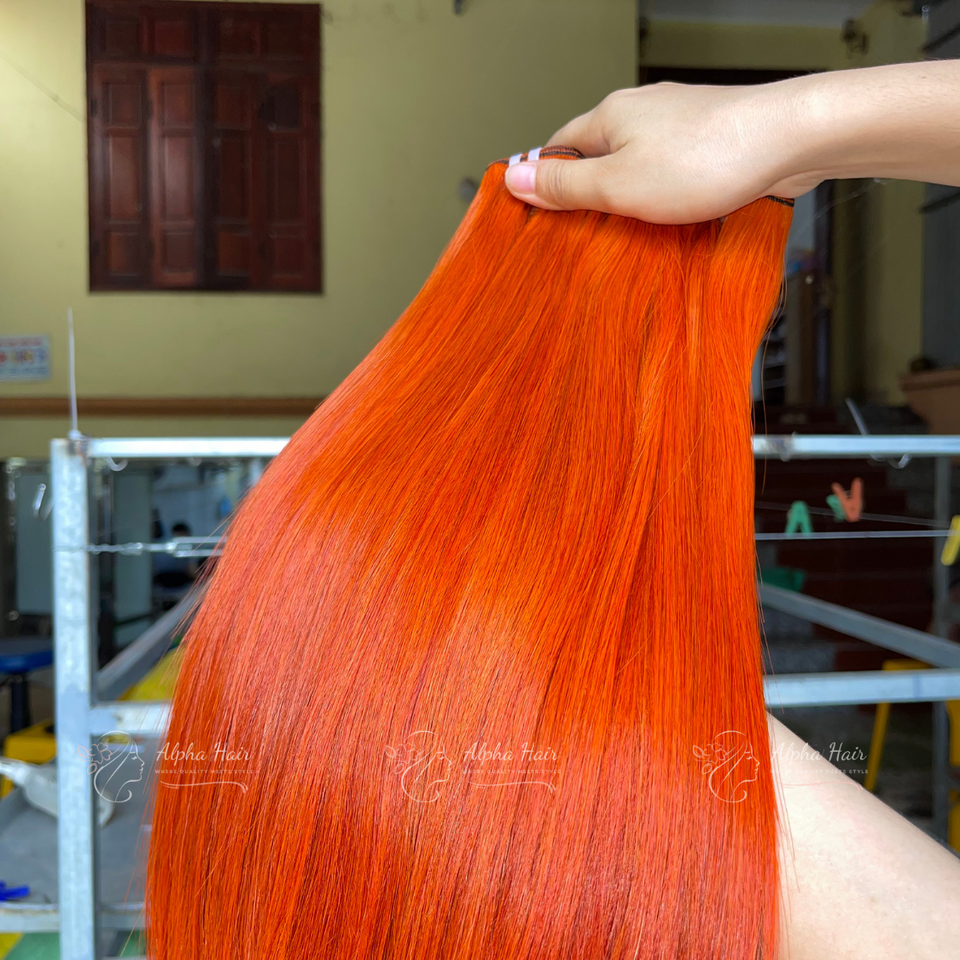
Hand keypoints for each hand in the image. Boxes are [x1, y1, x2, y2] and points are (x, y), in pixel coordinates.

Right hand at [504, 62, 959, 223]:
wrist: (790, 140)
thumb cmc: (711, 157)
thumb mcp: (619, 184)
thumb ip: (567, 186)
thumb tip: (515, 177)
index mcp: (609, 116)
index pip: (556, 149)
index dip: (543, 183)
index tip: (535, 215)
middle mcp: (641, 113)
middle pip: (594, 157)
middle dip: (586, 195)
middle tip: (582, 235)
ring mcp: (677, 125)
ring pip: (633, 165)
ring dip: (625, 197)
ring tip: (625, 232)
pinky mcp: (707, 141)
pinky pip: (667, 170)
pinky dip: (659, 195)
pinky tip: (667, 218)